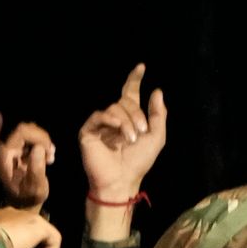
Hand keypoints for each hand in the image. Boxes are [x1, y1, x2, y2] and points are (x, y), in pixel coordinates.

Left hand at [0, 113, 55, 211]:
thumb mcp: (35, 189)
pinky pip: (34, 138)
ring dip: (43, 140)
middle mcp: (7, 153)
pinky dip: (44, 143)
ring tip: (51, 156)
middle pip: (21, 131)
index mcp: (3, 162)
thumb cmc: (28, 198)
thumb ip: (36, 170)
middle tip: (51, 153)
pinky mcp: (23, 150)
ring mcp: (15, 150)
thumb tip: (38, 149)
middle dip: (40, 137)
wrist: (27, 203)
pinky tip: (51, 155)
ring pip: (29, 131)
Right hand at [75, 63, 168, 242]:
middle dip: (137, 114)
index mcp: (128, 119)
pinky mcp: (88, 132)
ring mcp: (100, 125)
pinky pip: (100, 116)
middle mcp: (113, 119)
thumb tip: (157, 90)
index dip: (134, 80)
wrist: (121, 181)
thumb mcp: (156, 137)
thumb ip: (158, 114)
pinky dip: (112, 121)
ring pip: (114, 108)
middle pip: (125, 101)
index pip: (129, 94)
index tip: (141, 67)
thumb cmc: (138, 163)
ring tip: (130, 139)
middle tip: (141, 132)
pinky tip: (119, 131)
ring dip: (127, 122)